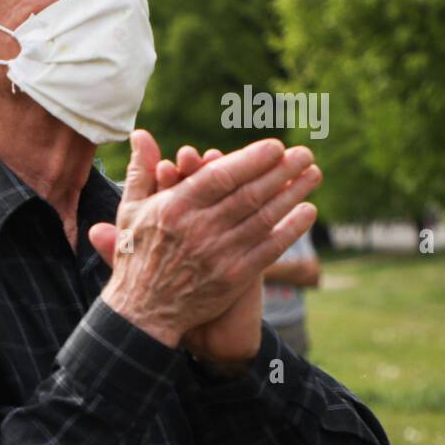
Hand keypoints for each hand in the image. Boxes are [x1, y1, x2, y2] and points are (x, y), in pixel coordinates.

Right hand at [88, 129, 320, 349]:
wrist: (143, 312)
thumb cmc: (136, 254)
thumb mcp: (130, 210)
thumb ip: (141, 171)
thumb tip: (140, 133)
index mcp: (174, 208)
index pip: (220, 176)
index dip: (251, 159)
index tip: (275, 146)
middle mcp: (198, 229)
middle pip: (249, 193)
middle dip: (282, 170)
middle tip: (304, 153)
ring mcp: (219, 254)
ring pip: (264, 217)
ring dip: (293, 193)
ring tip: (313, 174)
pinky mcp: (235, 277)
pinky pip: (270, 247)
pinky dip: (292, 228)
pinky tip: (308, 211)